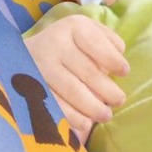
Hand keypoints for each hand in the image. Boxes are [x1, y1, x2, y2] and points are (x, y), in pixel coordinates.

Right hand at [25, 14, 129, 141]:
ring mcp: (41, 65)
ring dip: (93, 107)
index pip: (96, 43)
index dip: (113, 59)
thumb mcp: (88, 32)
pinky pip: (56, 104)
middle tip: (119, 101)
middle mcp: (54, 42)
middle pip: (87, 71)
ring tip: (106, 115)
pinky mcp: (31, 86)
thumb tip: (119, 59)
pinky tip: (85, 123)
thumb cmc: (70, 45)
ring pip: (72, 89)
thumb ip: (108, 41)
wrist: (27, 54)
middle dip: (108, 90)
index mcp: (73, 27)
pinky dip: (73, 116)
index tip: (125, 72)